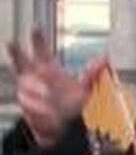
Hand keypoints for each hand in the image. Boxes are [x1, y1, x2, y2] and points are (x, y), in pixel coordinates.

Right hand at [5, 28, 107, 146]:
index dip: (37, 39)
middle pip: (21, 60)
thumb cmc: (70, 104)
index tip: (35, 27)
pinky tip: (50, 113)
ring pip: (29, 87)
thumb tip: (104, 58)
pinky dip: (42, 109)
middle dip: (17, 52)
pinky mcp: (24, 103)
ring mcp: (26, 88)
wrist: (60, 126)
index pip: (41, 50)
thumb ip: (91, 74)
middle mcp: (33, 75)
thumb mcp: (84, 89)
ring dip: (42, 95)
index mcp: (48, 68)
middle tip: (12, 42)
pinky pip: (32, 103)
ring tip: (54, 102)